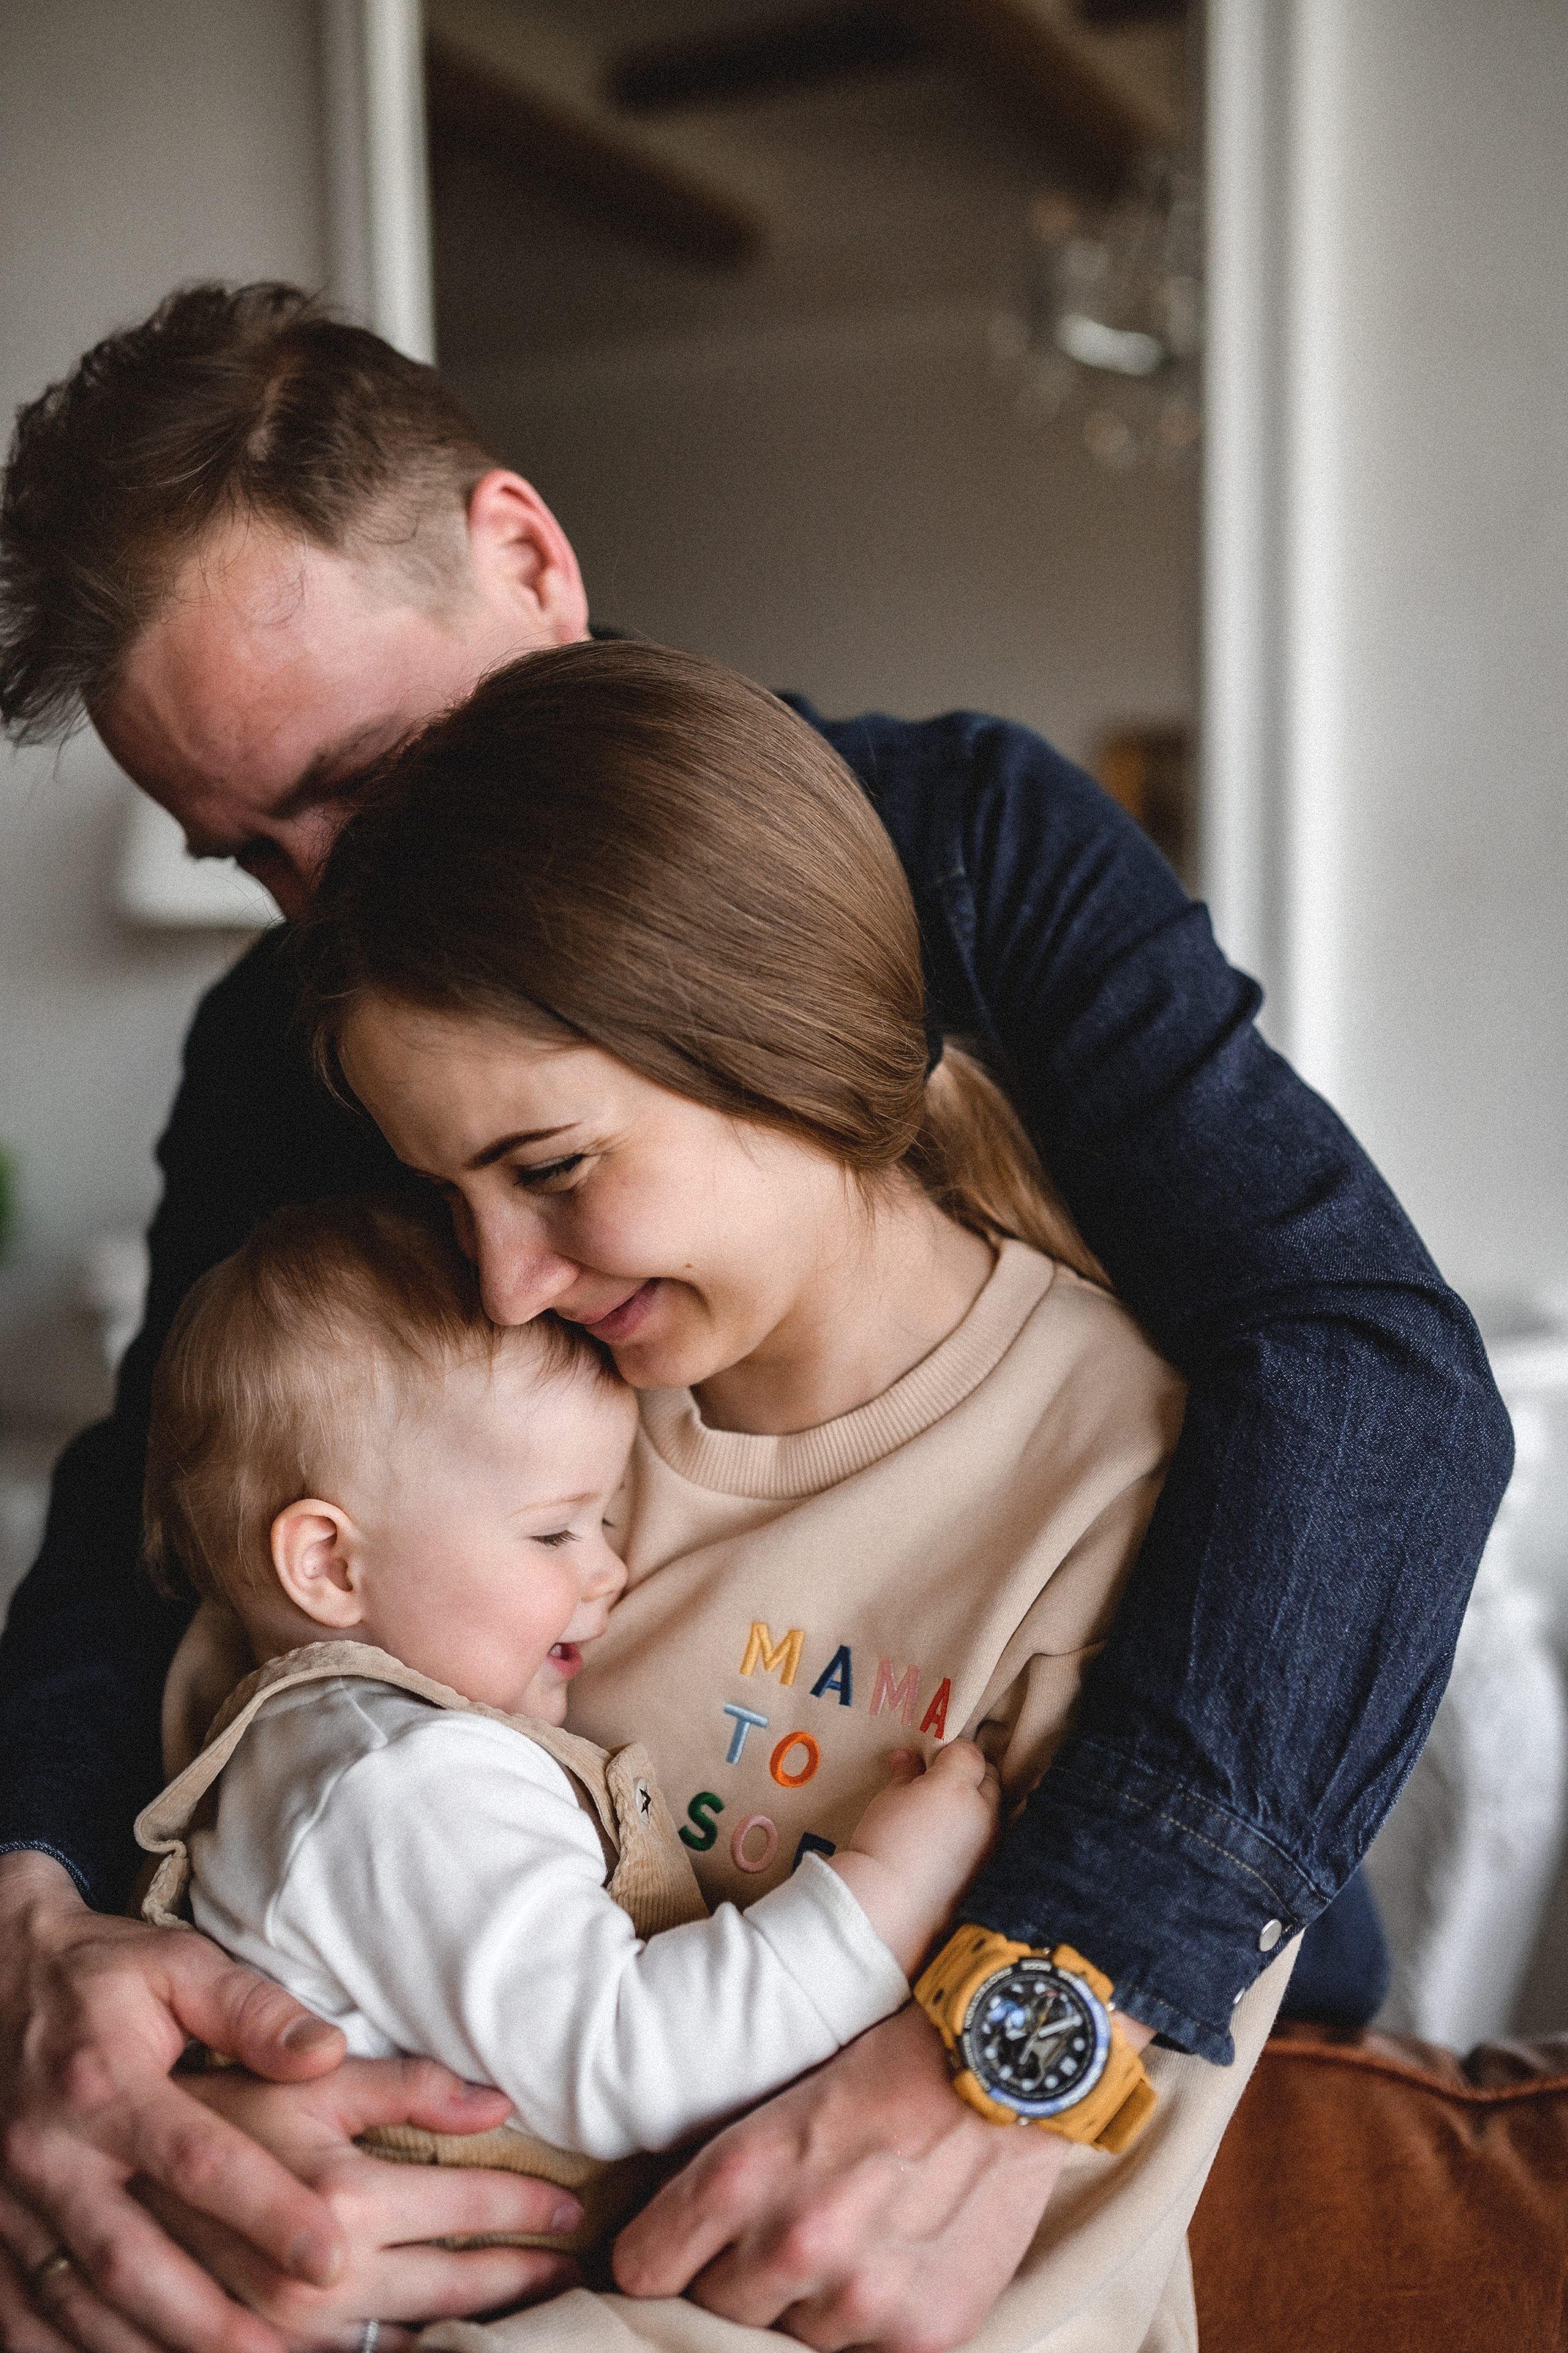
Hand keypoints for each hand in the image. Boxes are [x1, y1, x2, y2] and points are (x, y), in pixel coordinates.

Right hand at [0, 1852, 571, 2352]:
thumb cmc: (101, 1975)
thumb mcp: (176, 1965)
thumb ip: (252, 2010)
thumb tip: (328, 2050)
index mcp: (106, 2082)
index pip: (197, 2159)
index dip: (265, 2210)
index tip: (332, 2254)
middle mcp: (52, 2153)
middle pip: (131, 2256)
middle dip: (206, 2315)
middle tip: (281, 2350)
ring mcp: (12, 2202)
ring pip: (78, 2302)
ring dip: (150, 2347)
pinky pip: (25, 2318)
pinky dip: (74, 2351)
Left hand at [612, 2001, 1064, 2352]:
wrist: (1005, 2062)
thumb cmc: (886, 2064)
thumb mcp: (778, 2101)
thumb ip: (724, 2188)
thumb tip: (677, 2257)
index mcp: (739, 2176)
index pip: (642, 2271)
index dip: (657, 2262)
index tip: (673, 2256)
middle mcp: (793, 2246)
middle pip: (710, 2315)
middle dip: (729, 2285)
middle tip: (769, 2242)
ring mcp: (861, 2301)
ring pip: (785, 2344)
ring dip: (802, 2309)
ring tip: (842, 2246)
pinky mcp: (923, 2336)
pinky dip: (865, 2328)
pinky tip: (885, 2272)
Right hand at [828, 1742, 1000, 1974]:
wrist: (891, 1905)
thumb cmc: (884, 1843)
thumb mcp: (888, 1799)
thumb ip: (905, 1775)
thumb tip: (908, 1759)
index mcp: (957, 1785)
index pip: (967, 1752)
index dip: (949, 1753)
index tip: (931, 1761)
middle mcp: (983, 1810)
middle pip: (989, 1776)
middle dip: (969, 1773)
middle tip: (940, 1780)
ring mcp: (991, 1842)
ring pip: (994, 1807)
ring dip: (976, 1803)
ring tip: (945, 1811)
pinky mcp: (988, 1869)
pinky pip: (990, 1837)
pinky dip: (976, 1831)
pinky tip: (952, 1840)